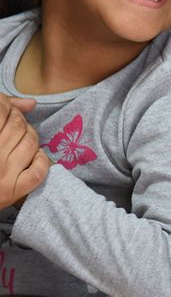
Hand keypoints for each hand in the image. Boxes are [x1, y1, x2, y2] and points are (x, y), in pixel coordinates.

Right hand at [0, 94, 48, 208]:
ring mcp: (1, 176)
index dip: (6, 106)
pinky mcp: (11, 192)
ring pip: (30, 143)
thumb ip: (1, 110)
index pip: (1, 109)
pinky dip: (41, 160)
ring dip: (30, 135)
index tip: (4, 108)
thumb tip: (32, 103)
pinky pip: (38, 172)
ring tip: (21, 137)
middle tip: (12, 122)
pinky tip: (34, 156)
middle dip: (18, 119)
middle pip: (18, 125)